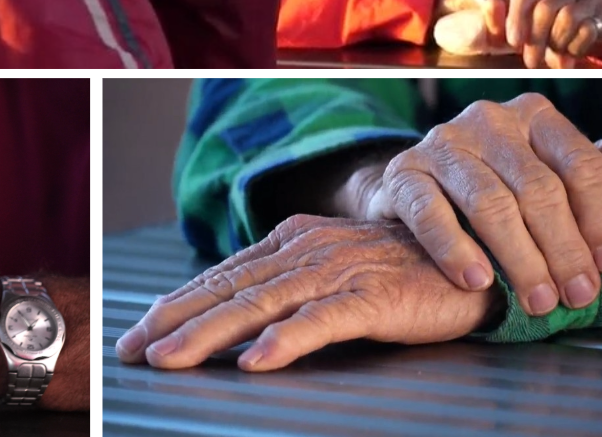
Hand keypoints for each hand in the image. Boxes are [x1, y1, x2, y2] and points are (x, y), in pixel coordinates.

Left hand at [115, 215, 498, 370]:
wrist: (466, 254)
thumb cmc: (394, 268)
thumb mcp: (329, 268)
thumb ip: (285, 283)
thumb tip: (232, 317)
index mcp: (290, 242)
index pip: (222, 275)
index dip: (177, 304)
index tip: (138, 333)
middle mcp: (304, 251)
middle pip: (229, 288)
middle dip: (176, 321)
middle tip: (134, 349)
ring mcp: (336, 272)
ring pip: (261, 303)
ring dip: (211, 332)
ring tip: (172, 358)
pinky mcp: (371, 296)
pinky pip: (322, 320)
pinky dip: (286, 339)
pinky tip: (257, 360)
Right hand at [339, 94, 601, 316]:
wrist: (419, 187)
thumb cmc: (502, 181)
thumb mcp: (559, 167)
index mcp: (534, 114)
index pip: (582, 162)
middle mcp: (487, 119)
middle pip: (538, 187)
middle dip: (564, 249)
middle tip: (577, 295)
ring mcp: (442, 142)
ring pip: (490, 202)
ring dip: (520, 258)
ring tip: (538, 300)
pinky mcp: (404, 171)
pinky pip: (430, 210)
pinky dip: (455, 248)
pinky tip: (477, 279)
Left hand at [503, 0, 601, 66]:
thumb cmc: (576, 26)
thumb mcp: (549, 26)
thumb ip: (530, 32)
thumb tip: (512, 47)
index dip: (515, 18)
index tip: (513, 43)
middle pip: (544, 7)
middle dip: (535, 38)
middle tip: (531, 61)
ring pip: (566, 17)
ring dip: (557, 44)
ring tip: (554, 62)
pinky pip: (588, 27)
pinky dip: (577, 45)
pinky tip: (573, 55)